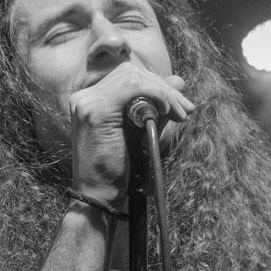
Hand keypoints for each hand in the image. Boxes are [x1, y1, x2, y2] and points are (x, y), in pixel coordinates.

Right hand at [69, 62, 193, 203]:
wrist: (100, 197)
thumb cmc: (119, 171)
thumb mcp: (142, 131)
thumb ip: (158, 105)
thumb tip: (179, 80)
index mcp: (91, 100)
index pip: (128, 77)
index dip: (158, 85)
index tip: (180, 106)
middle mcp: (85, 97)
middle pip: (131, 73)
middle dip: (164, 88)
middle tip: (186, 110)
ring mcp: (87, 102)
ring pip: (133, 77)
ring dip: (163, 92)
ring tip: (180, 113)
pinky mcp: (95, 111)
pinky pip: (132, 88)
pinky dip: (155, 94)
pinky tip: (166, 110)